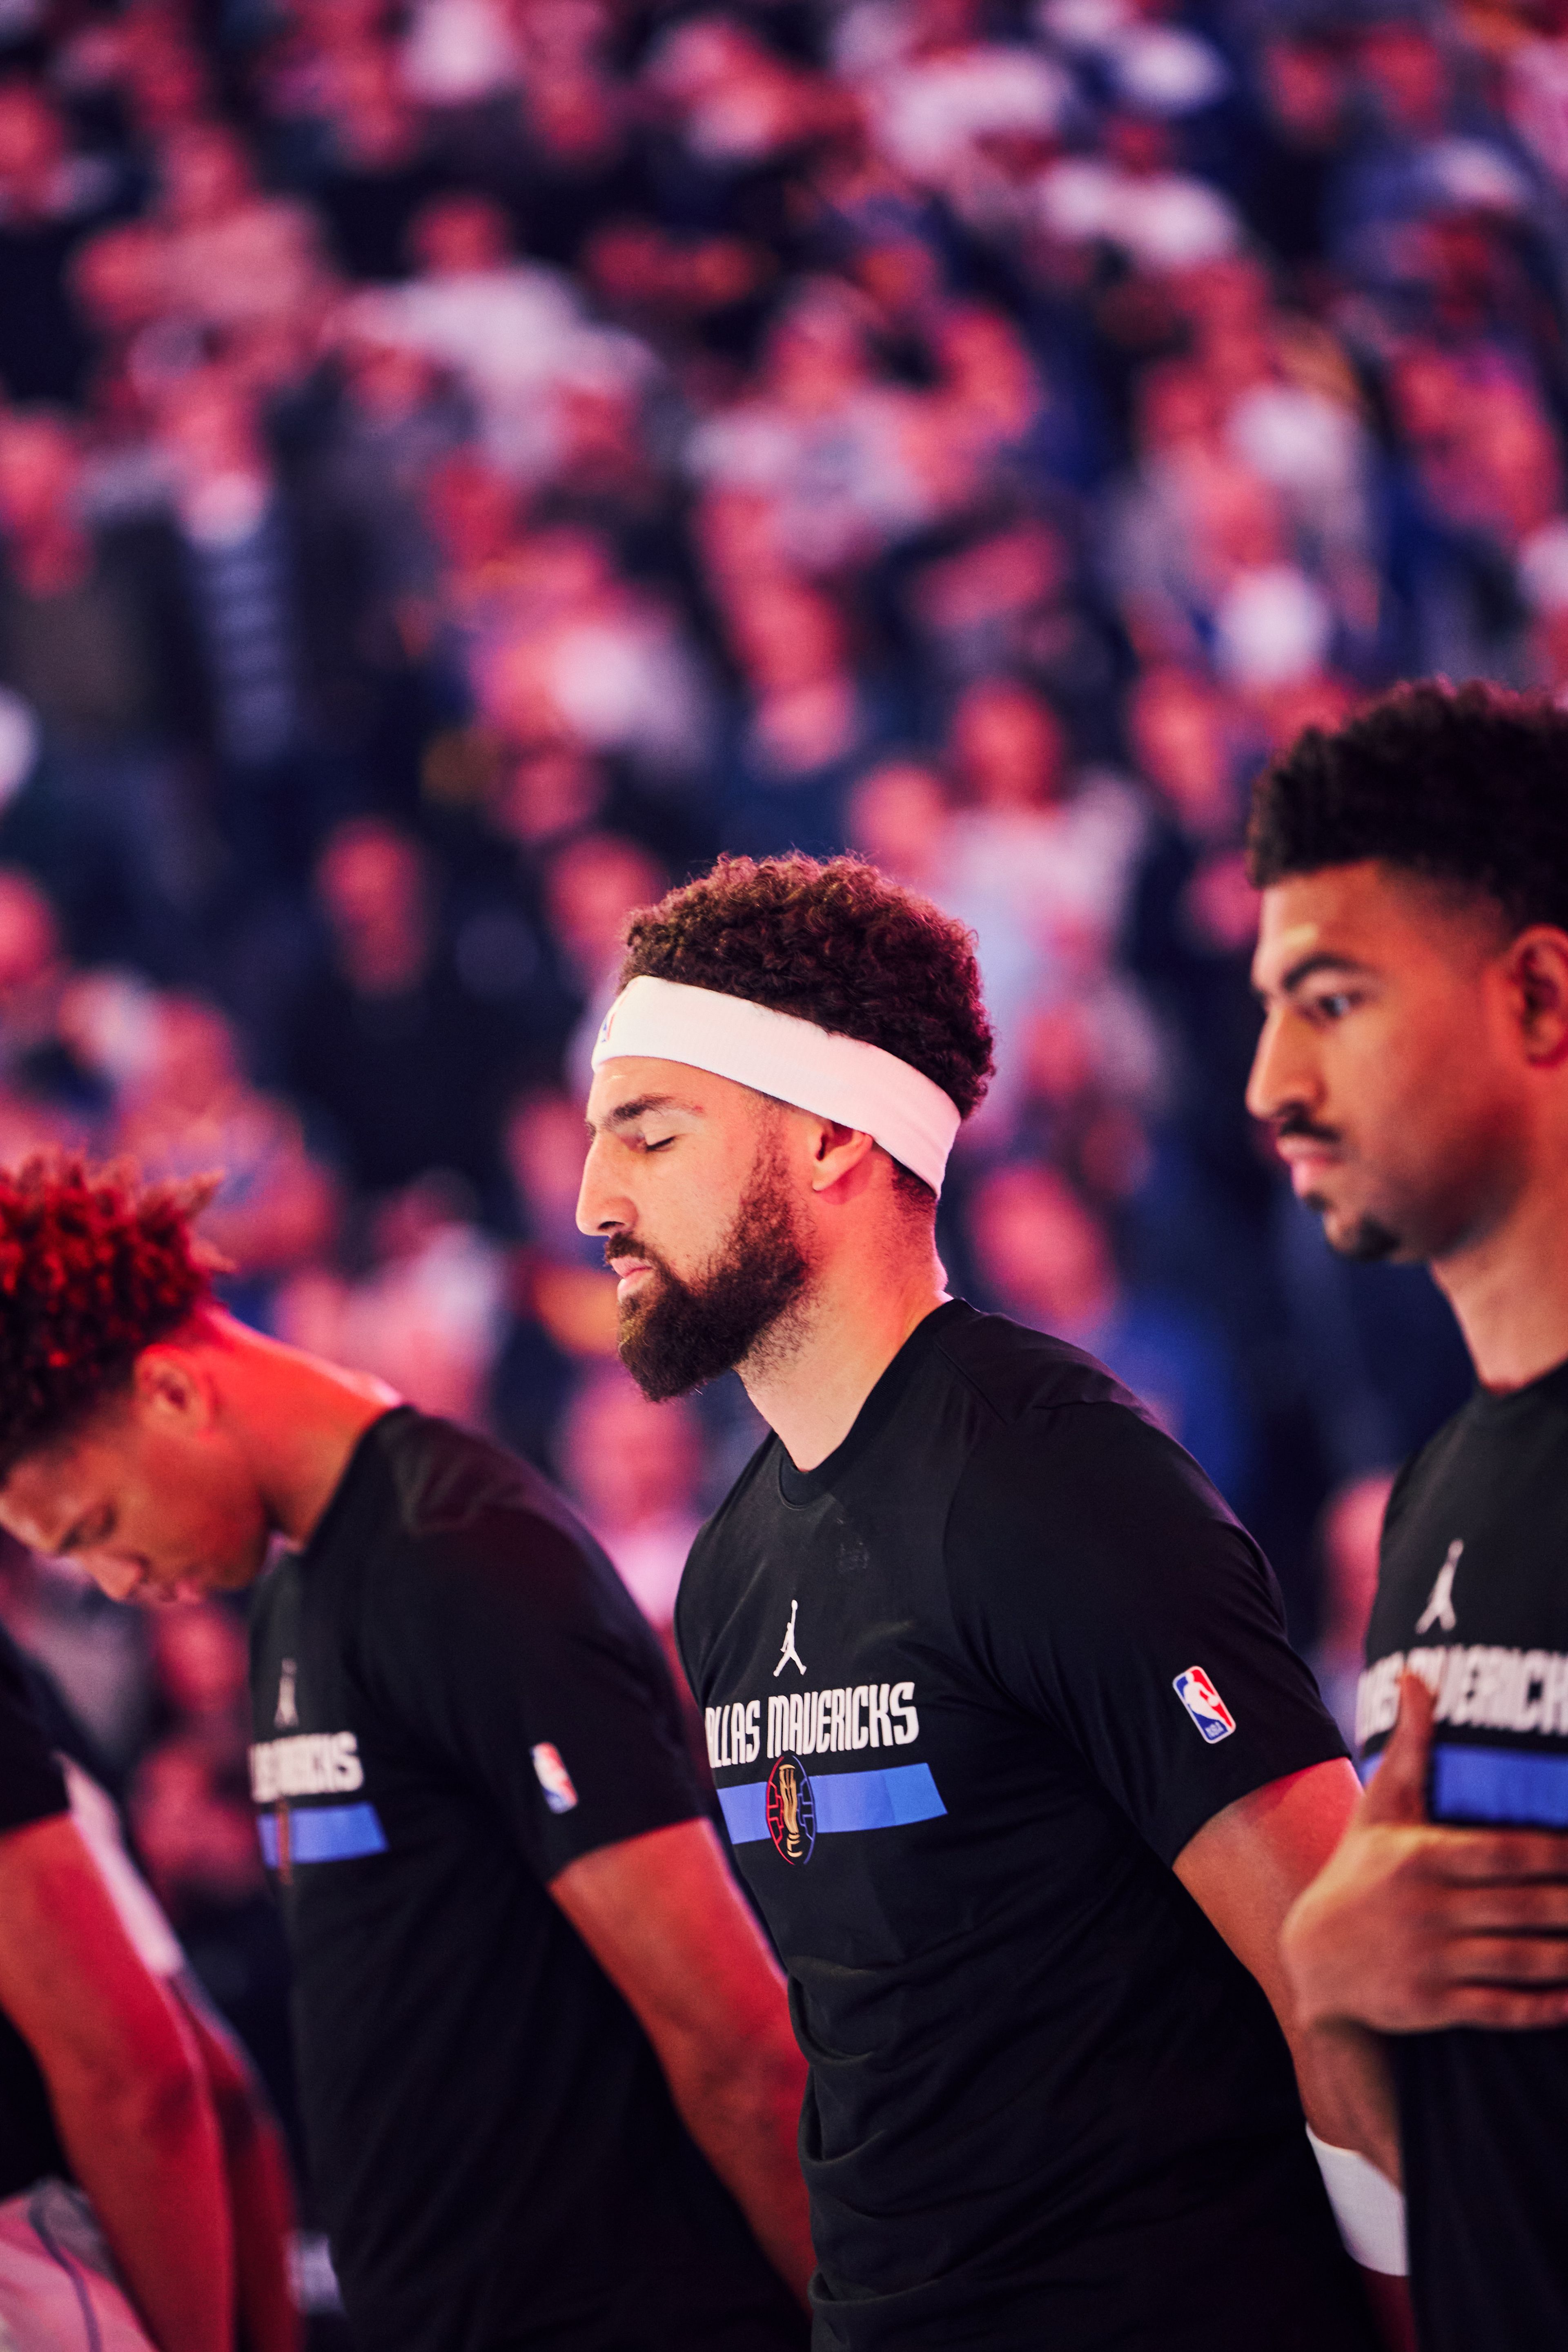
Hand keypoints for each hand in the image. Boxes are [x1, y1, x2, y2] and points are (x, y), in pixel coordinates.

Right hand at [1283, 1673, 1567, 2032]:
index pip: (1508, 1854)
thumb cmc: (1360, 1871)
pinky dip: (1546, 2006)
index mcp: (1420, 1857)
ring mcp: (1430, 1961)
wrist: (1313, 1959)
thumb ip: (1411, 1747)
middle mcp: (1426, 1910)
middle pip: (1526, 1907)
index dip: (1561, 1855)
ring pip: (1521, 1960)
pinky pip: (1502, 2008)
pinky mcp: (1432, 2005)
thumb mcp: (1380, 1809)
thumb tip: (1417, 1675)